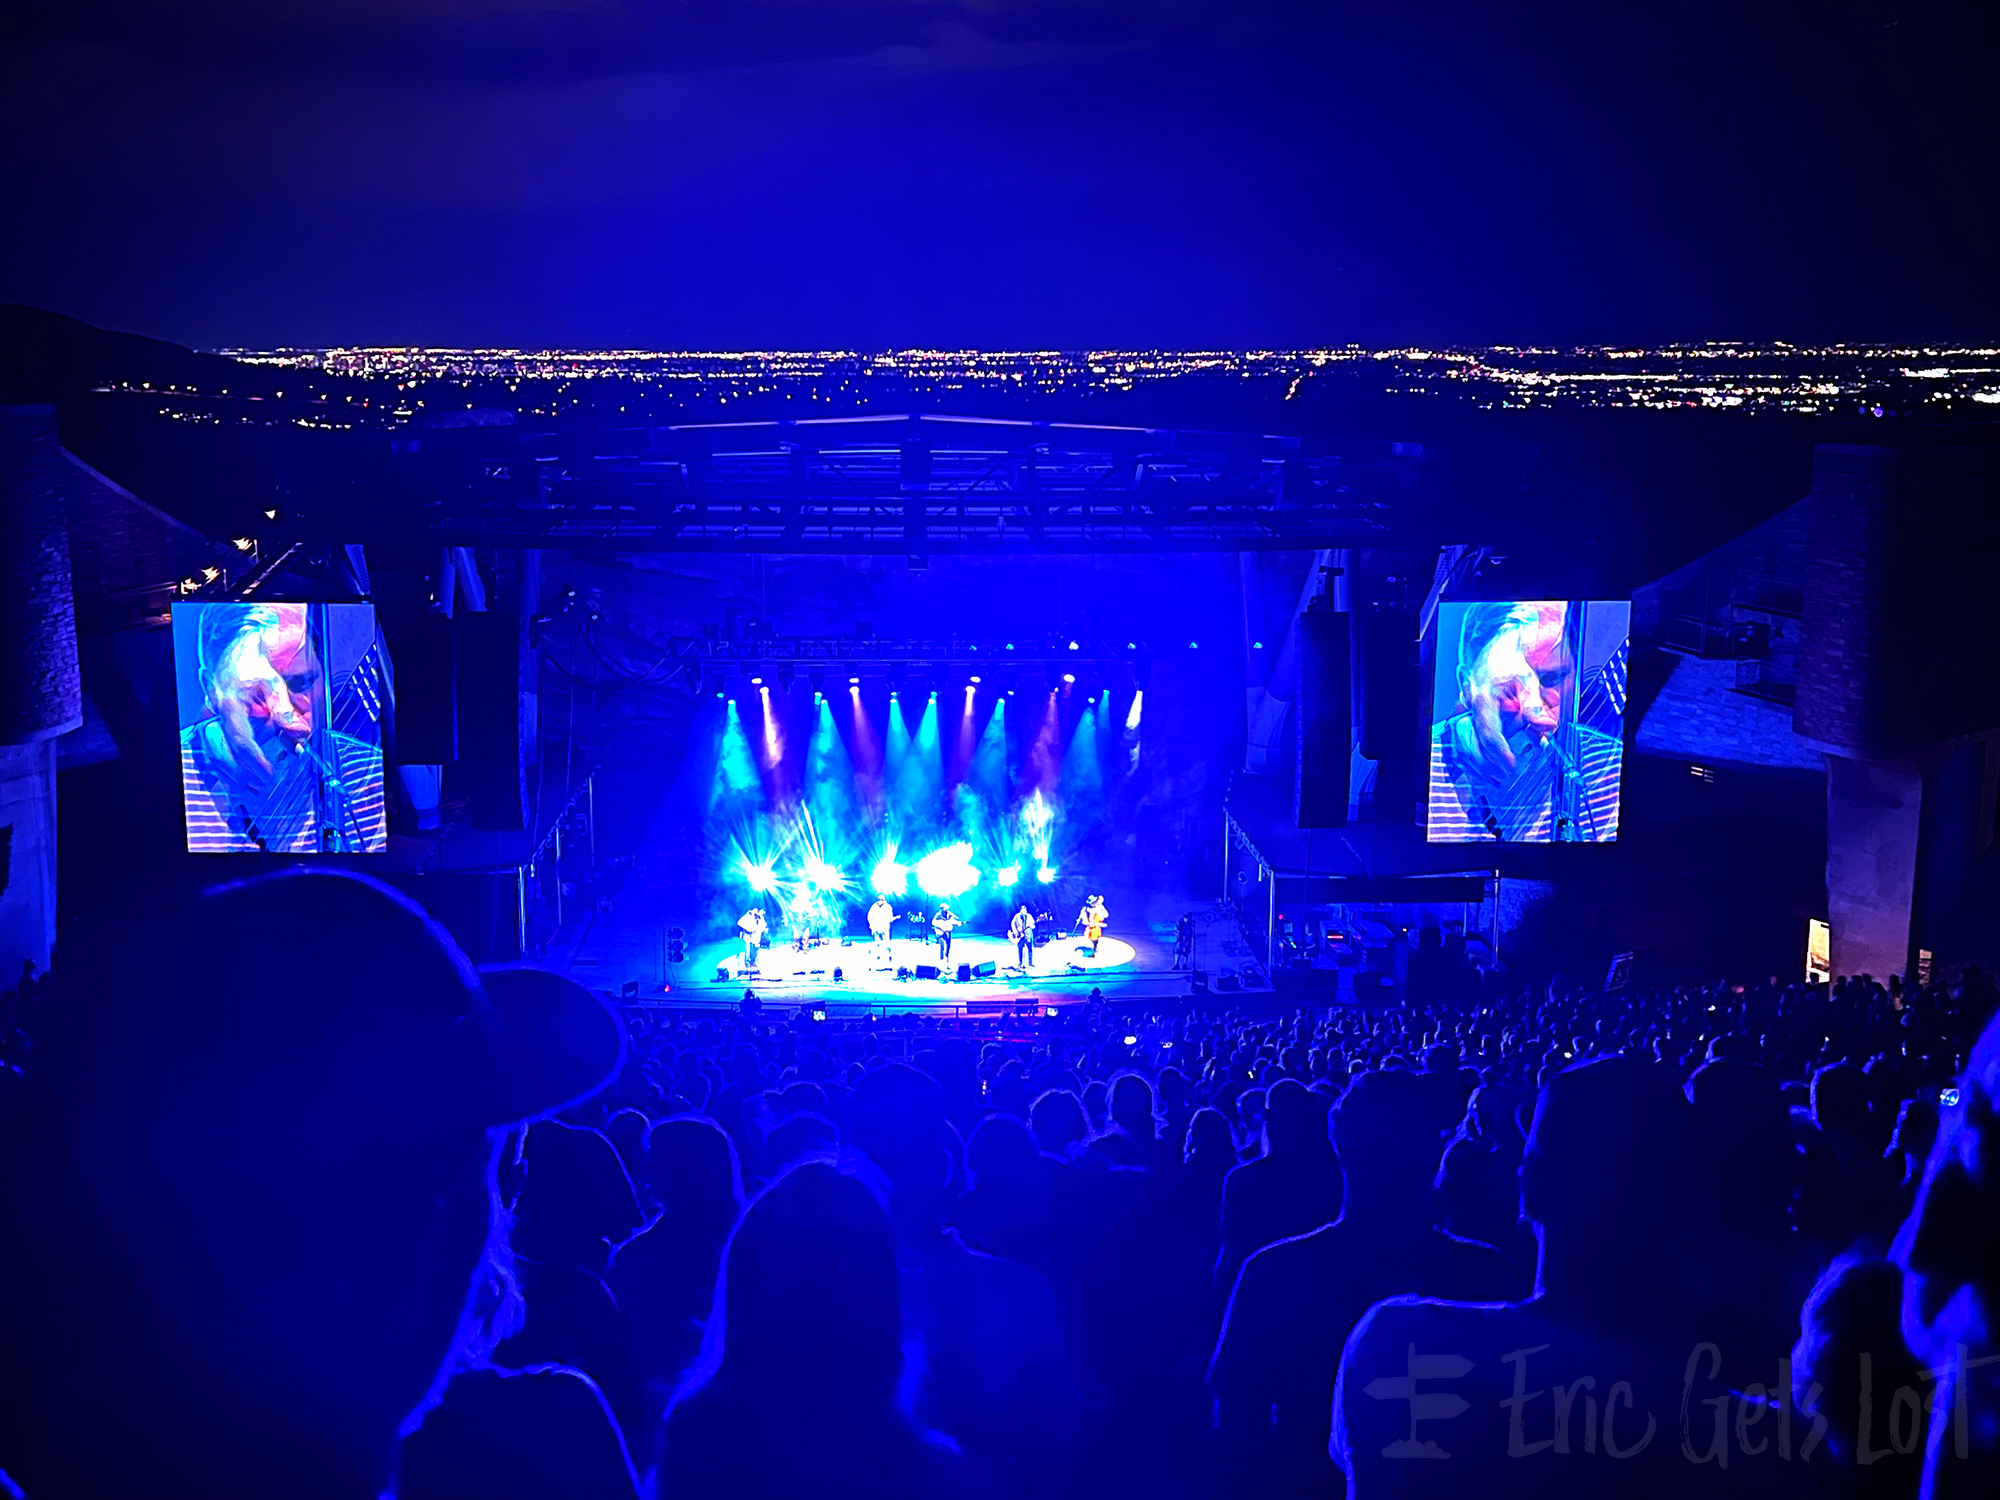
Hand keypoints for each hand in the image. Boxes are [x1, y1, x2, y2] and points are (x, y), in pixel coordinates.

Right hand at [208, 625, 308, 794]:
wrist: (235, 652)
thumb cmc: (252, 665)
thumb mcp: (273, 681)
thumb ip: (284, 707)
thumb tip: (298, 732)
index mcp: (230, 706)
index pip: (240, 740)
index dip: (255, 760)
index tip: (268, 774)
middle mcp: (216, 715)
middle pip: (222, 752)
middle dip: (240, 774)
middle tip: (262, 787)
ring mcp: (212, 720)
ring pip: (214, 754)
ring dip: (232, 774)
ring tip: (252, 790)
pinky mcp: (213, 724)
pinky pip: (214, 749)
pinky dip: (225, 766)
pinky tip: (239, 779)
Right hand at [1456, 604, 1564, 783]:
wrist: (1497, 651)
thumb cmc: (1510, 663)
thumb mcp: (1527, 678)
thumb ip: (1534, 703)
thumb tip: (1544, 725)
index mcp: (1483, 699)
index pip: (1489, 733)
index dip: (1500, 754)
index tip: (1513, 767)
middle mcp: (1469, 709)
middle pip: (1469, 745)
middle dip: (1486, 765)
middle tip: (1507, 778)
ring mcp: (1466, 715)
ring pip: (1462, 747)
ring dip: (1478, 767)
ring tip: (1496, 781)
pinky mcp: (1467, 720)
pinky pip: (1463, 745)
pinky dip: (1473, 761)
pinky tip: (1487, 773)